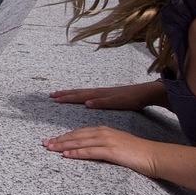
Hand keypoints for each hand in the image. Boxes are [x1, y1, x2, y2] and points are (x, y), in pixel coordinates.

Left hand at [43, 126, 157, 177]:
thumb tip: (90, 151)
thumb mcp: (117, 146)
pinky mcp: (111, 151)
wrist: (155, 156)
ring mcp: (107, 141)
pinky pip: (90, 151)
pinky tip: (66, 155)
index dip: (64, 136)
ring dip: (63, 145)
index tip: (52, 140)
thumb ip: (103, 146)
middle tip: (44, 143)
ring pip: (80, 142)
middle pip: (76, 135)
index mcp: (104, 130)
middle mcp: (103, 132)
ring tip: (50, 148)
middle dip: (59, 139)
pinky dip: (76, 152)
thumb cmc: (138, 154)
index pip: (79, 132)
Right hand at [49, 81, 163, 110]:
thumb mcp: (117, 102)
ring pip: (81, 92)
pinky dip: (79, 95)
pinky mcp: (105, 95)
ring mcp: (101, 92)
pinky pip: (87, 94)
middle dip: (64, 94)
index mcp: (98, 95)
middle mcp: (97, 92)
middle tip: (51, 95)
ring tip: (60, 94)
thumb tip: (86, 102)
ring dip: (70, 93)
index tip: (54, 99)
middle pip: (77, 92)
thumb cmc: (131, 99)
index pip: (78, 96)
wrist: (144, 93)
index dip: (66, 97)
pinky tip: (80, 97)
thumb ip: (101, 102)